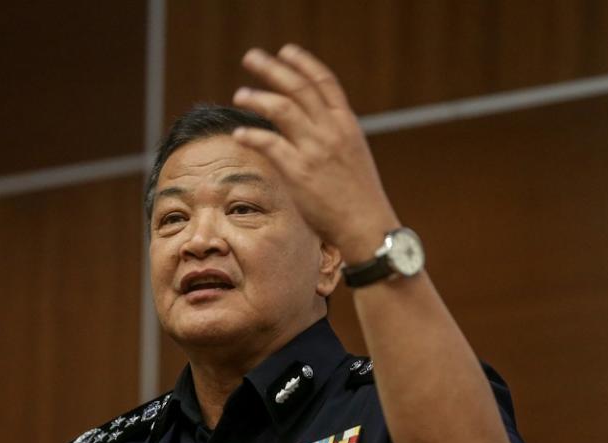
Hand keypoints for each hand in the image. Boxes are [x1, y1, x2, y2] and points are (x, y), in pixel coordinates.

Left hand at [232, 44, 399, 261]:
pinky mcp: (298, 171)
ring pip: (280, 108)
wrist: (367, 225)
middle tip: (251, 57)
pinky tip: (239, 134)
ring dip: (257, 97)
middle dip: (272, 69)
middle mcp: (331, 130)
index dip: (303, 63)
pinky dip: (251, 135)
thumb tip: (311, 125)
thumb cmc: (359, 196)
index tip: (286, 51)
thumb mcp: (353, 155)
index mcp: (346, 124)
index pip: (324, 82)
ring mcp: (314, 149)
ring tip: (240, 94)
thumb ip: (334, 136)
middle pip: (298, 87)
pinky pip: (268, 143)